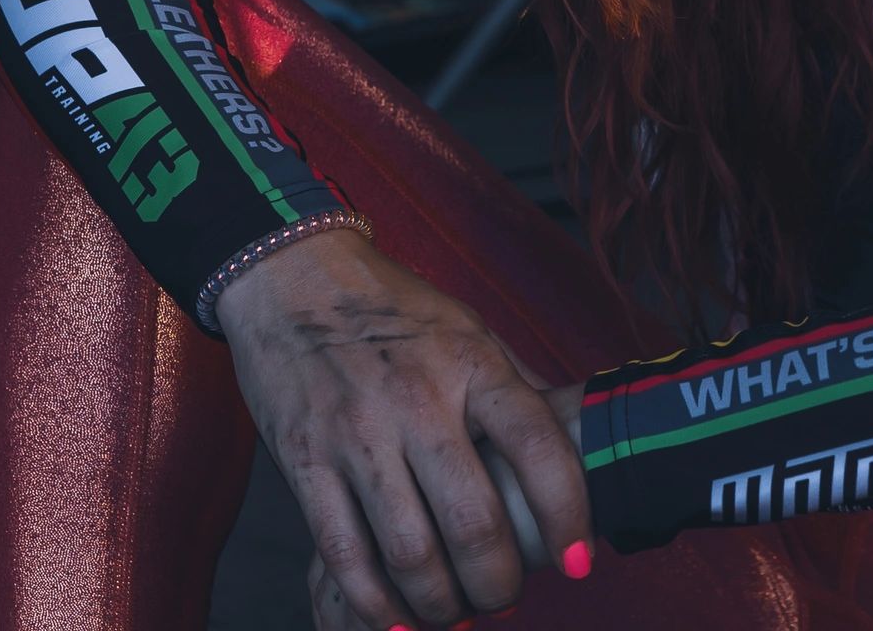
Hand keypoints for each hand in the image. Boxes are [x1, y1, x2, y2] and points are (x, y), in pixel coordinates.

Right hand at [216, 228, 591, 626]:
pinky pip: (345, 555)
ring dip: (442, 604)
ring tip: (455, 612)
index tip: (580, 560)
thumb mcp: (468, 328)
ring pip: (412, 553)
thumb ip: (514, 385)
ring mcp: (358, 434)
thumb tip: (578, 436)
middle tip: (504, 596)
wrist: (293, 276)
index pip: (536, 445)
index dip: (567, 513)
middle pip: (474, 522)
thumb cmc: (393, 308)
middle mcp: (418, 399)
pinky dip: (376, 605)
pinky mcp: (305, 462)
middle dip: (498, 583)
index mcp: (471, 363)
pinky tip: (398, 620)